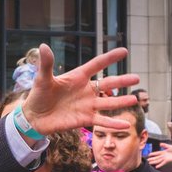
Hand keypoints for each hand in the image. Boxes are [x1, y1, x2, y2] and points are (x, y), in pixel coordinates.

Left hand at [19, 44, 137, 136]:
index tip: (124, 52)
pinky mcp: (84, 120)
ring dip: (121, 101)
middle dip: (122, 81)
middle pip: (107, 84)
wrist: (35, 117)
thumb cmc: (38, 95)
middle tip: (137, 78)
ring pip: (108, 102)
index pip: (97, 65)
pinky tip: (125, 125)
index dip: (110, 58)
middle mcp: (85, 90)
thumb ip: (46, 64)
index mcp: (78, 77)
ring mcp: (87, 105)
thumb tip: (43, 46)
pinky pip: (102, 121)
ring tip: (135, 99)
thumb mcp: (42, 79)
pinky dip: (113, 124)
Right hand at [147, 142, 171, 171]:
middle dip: (151, 159)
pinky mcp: (167, 161)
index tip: (149, 155)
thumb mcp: (170, 146)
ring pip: (158, 160)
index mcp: (164, 152)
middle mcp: (163, 156)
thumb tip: (160, 143)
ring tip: (149, 163)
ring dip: (153, 162)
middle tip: (147, 161)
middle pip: (156, 158)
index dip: (153, 154)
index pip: (157, 153)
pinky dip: (159, 165)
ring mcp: (165, 159)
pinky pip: (162, 163)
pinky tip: (156, 166)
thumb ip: (165, 145)